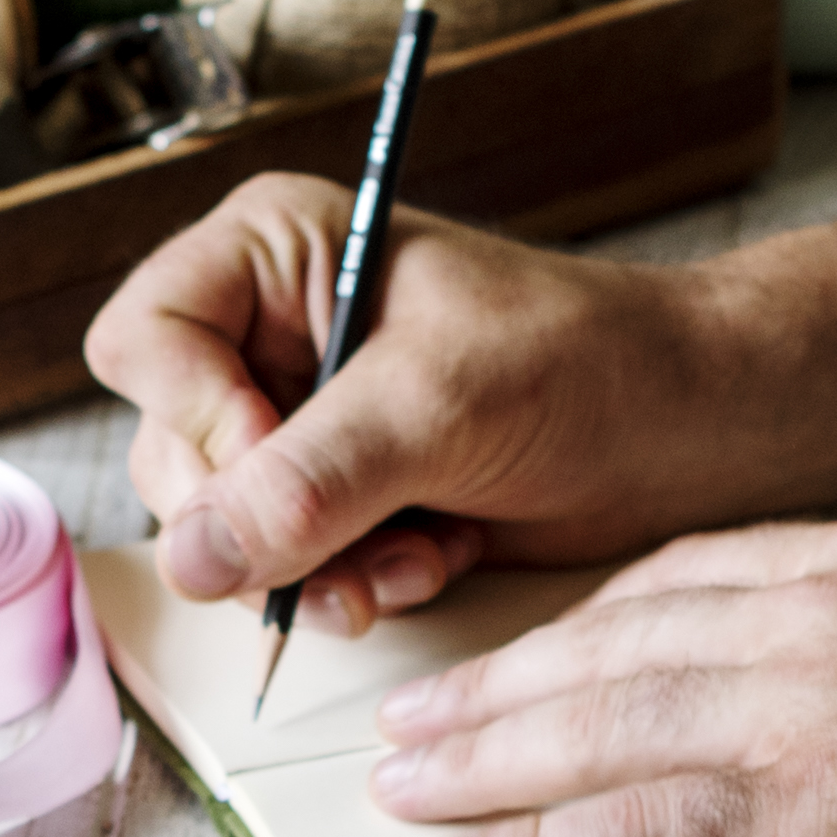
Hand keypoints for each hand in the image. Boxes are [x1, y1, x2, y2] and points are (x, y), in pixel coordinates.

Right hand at [85, 179, 713, 641]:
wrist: (690, 429)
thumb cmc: (586, 363)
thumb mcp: (439, 406)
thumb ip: (311, 480)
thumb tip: (197, 557)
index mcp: (273, 251)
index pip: (146, 341)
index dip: (196, 420)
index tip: (277, 467)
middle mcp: (268, 331)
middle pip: (168, 449)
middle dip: (260, 521)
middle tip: (338, 553)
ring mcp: (301, 419)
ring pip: (222, 527)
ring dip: (313, 569)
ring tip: (408, 561)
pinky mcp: (340, 494)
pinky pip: (286, 567)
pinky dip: (355, 585)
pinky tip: (431, 561)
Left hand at [363, 514, 836, 836]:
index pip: (666, 581)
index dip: (570, 628)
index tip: (513, 658)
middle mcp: (803, 610)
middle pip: (598, 645)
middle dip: (489, 689)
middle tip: (408, 729)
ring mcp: (798, 701)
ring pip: (590, 725)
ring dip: (482, 766)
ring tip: (406, 799)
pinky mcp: (812, 799)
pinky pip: (638, 824)